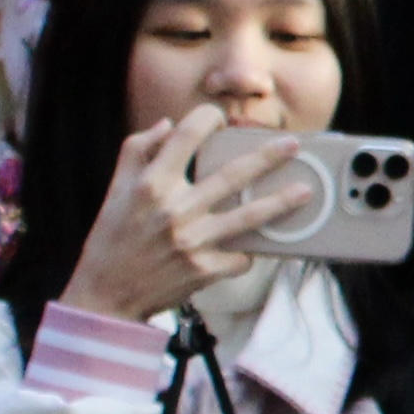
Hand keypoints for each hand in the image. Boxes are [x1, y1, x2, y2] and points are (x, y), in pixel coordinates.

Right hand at [54, 109, 298, 326]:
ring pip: (249, 216)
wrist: (107, 294)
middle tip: (293, 144)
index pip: (186, 137)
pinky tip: (259, 244)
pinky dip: (250, 250)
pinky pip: (241, 256)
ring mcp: (193, 242)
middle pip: (232, 175)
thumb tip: (168, 123)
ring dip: (281, 202)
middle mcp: (174, 210)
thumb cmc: (112, 237)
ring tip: (306, 190)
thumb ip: (137, 150)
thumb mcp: (116, 188)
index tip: (219, 118)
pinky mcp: (204, 270)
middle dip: (268, 157)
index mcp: (151, 185)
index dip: (207, 118)